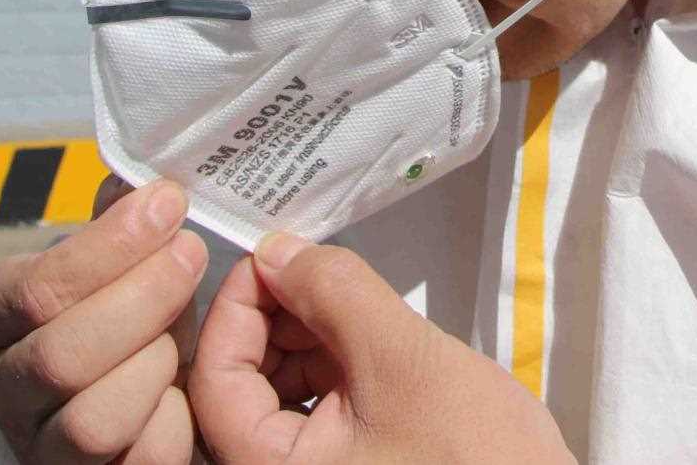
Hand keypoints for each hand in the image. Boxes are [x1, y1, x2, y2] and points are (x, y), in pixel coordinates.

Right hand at [0, 175, 204, 462]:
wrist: (111, 385)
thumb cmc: (111, 310)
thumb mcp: (101, 261)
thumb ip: (114, 221)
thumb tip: (141, 179)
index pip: (37, 289)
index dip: (110, 246)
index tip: (168, 204)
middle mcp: (5, 388)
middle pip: (62, 357)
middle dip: (141, 299)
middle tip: (192, 252)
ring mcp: (42, 445)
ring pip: (92, 422)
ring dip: (154, 364)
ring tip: (186, 327)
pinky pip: (138, 461)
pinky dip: (173, 422)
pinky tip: (190, 383)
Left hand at [189, 233, 574, 463]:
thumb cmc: (481, 461)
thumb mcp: (403, 356)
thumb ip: (336, 294)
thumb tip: (279, 252)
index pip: (215, 382)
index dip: (236, 310)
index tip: (271, 261)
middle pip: (238, 388)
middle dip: (273, 321)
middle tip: (312, 272)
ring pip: (275, 396)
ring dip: (304, 340)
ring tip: (352, 307)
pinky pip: (313, 412)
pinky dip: (330, 367)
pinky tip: (365, 341)